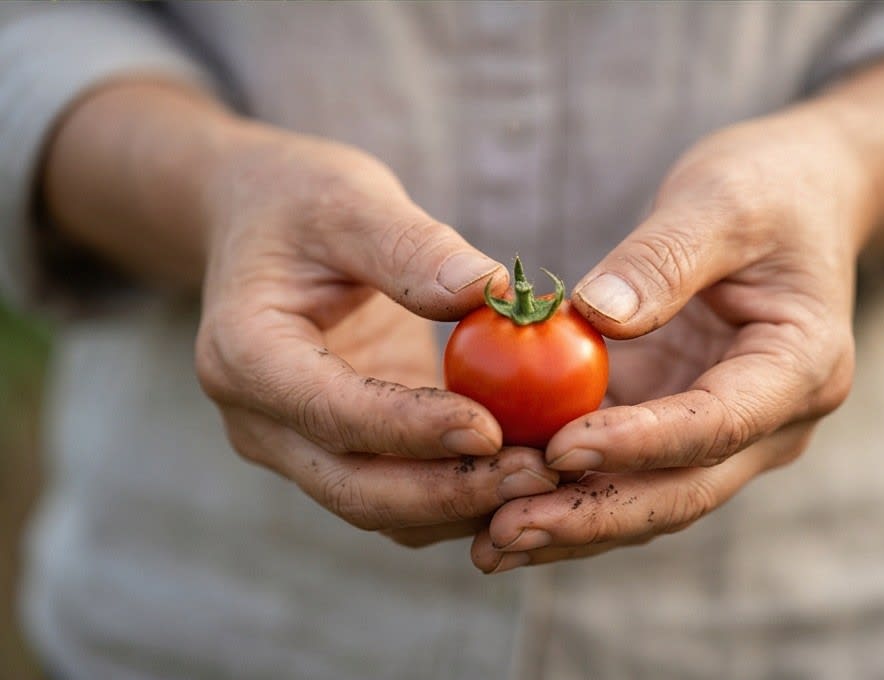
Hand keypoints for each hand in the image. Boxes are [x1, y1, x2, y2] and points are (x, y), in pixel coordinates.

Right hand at [193, 125, 558, 542]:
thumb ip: (414, 247)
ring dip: (464, 506)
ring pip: (382, 510)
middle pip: (356, 488)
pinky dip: (460, 496)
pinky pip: (401, 496)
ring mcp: (298, 446)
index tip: (491, 430)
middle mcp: (261, 420)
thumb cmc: (301, 203)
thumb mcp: (351, 201)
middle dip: (451, 492)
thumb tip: (496, 292)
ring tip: (548, 478)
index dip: (411, 429)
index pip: (330, 411)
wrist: (261, 228)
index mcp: (244, 353)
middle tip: (542, 474)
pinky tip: (523, 472)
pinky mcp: (341, 451)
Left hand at [471, 110, 863, 571]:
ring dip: (572, 524)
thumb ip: (662, 258)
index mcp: (801, 366)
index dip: (639, 444)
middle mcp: (771, 419)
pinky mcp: (678, 423)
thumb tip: (593, 315)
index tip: (560, 448)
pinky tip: (499, 506)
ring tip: (489, 546)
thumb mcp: (720, 201)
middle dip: (592, 517)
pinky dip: (567, 491)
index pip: (716, 423)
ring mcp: (725, 431)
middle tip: (505, 534)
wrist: (799, 200)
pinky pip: (624, 470)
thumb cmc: (768, 189)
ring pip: (649, 498)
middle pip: (681, 489)